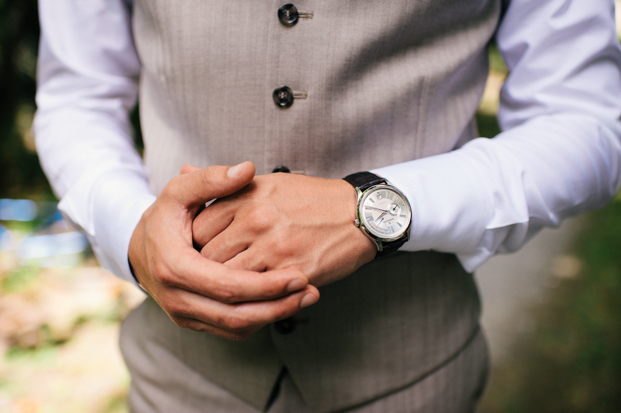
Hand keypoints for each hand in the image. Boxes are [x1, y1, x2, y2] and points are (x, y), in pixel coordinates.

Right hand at [128, 162, 318, 340]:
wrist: (137, 249)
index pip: (226, 285)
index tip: (300, 274)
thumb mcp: (178, 192)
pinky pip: (231, 329)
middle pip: (235, 314)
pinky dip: (260, 320)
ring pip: (235, 327)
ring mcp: (185, 314)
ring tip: (306, 297)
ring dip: (274, 316)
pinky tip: (284, 302)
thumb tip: (246, 169)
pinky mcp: (194, 322)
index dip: (265, 285)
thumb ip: (210, 179)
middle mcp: (177, 298)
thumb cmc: (163, 218)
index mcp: (174, 267)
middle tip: (310, 290)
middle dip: (277, 306)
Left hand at [192, 171, 376, 286]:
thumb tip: (186, 170)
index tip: (200, 252)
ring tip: (231, 287)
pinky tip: (253, 294)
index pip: (199, 227)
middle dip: (205, 269)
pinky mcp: (292, 272)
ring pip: (229, 278)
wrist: (358, 215)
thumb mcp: (267, 182)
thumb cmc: (312, 199)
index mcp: (247, 196)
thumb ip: (224, 185)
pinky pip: (258, 293)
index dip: (195, 245)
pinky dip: (251, 297)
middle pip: (208, 255)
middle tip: (210, 275)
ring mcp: (274, 248)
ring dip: (227, 286)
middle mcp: (256, 220)